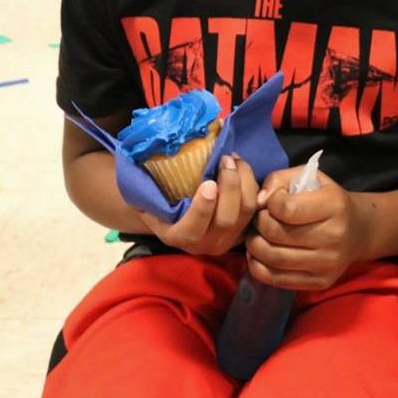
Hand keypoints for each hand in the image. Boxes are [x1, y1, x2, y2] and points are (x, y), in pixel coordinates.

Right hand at [138, 153, 259, 254]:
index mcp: (177, 236)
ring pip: (246, 211)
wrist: (177, 215)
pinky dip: (252, 183)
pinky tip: (241, 166)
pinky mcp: (244, 227)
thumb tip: (141, 154)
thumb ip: (146, 184)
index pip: (192, 230)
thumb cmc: (160, 200)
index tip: (209, 183)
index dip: (203, 208)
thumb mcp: (147, 196)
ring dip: (244, 180)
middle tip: (225, 159)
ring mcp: (227, 238)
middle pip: (226, 219)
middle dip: (230, 186)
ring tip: (234, 158)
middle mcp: (204, 243)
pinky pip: (255, 206)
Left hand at [245, 166, 371, 290]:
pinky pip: (275, 279)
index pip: (286, 208)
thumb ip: (279, 180)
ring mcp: (328, 263)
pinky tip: (260, 254)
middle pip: (275, 233)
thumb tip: (258, 202)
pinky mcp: (319, 282)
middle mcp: (334, 236)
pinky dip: (257, 266)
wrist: (359, 231)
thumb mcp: (309, 178)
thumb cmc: (328, 200)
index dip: (270, 203)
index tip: (274, 201)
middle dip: (258, 223)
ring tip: (257, 235)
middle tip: (260, 219)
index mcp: (334, 205)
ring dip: (254, 245)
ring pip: (272, 258)